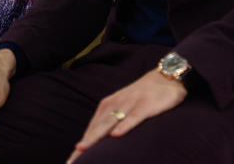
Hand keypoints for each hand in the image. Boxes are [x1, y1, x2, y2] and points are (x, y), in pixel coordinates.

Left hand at [66, 69, 186, 162]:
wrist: (164, 77)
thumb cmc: (140, 97)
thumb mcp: (122, 108)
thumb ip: (109, 123)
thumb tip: (96, 144)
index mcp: (107, 107)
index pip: (91, 131)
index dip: (80, 148)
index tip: (69, 163)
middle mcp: (115, 105)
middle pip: (96, 129)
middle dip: (83, 146)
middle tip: (71, 163)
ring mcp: (130, 104)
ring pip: (110, 123)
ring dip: (96, 137)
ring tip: (82, 150)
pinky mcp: (145, 105)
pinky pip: (134, 117)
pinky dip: (125, 125)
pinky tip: (116, 135)